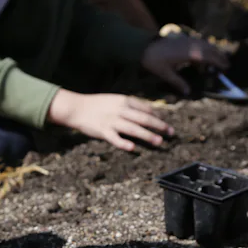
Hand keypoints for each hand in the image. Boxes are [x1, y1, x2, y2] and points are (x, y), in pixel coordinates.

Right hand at [47, 89, 171, 151]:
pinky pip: (115, 138)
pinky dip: (123, 143)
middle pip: (143, 119)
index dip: (157, 116)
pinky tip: (132, 148)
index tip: (166, 124)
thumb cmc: (97, 104)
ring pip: (133, 129)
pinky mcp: (102, 131)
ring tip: (159, 142)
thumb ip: (130, 105)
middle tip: (171, 132)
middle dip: (159, 126)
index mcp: (124, 101)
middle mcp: (120, 110)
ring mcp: (111, 121)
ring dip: (147, 135)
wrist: (76, 107)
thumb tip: (149, 112)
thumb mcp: (115, 100)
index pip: (145, 109)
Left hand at [141, 35, 229, 94]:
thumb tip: (188, 92)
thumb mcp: (166, 74)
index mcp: (189, 54)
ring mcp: (187, 40)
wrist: (143, 46)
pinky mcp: (182, 38)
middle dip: (219, 56)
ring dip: (213, 50)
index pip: (209, 57)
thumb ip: (178, 82)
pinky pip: (198, 41)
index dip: (219, 62)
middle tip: (226, 64)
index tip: (226, 67)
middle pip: (210, 49)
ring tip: (218, 59)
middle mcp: (191, 45)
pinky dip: (204, 47)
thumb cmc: (154, 61)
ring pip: (205, 44)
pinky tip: (204, 53)